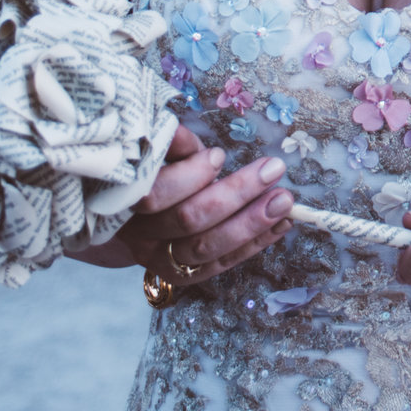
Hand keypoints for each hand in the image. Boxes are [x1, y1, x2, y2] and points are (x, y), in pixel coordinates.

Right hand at [108, 124, 294, 284]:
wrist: (130, 221)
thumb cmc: (152, 175)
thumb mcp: (155, 155)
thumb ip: (169, 146)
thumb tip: (182, 135)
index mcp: (125, 200)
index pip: (155, 194)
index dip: (190, 176)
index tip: (219, 155)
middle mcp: (140, 235)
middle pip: (189, 219)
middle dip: (236, 193)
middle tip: (272, 169)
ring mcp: (161, 259)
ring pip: (207, 247)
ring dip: (251, 223)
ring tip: (284, 200)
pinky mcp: (183, 274)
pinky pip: (222, 262)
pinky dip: (256, 243)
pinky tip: (283, 224)